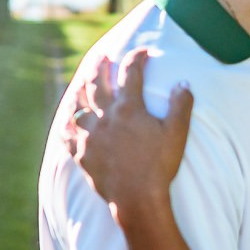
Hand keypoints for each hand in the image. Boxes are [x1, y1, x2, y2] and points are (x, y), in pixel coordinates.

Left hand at [63, 48, 192, 218]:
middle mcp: (105, 117)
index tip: (142, 52)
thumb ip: (181, 105)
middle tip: (102, 56)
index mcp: (129, 108)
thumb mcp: (177, 133)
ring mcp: (90, 135)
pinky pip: (68, 134)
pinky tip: (66, 119)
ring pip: (78, 105)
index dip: (137, 58)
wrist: (137, 197)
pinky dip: (66, 123)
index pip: (131, 73)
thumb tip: (183, 82)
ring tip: (81, 81)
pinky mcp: (82, 154)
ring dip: (79, 89)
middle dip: (99, 66)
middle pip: (97, 83)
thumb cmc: (160, 165)